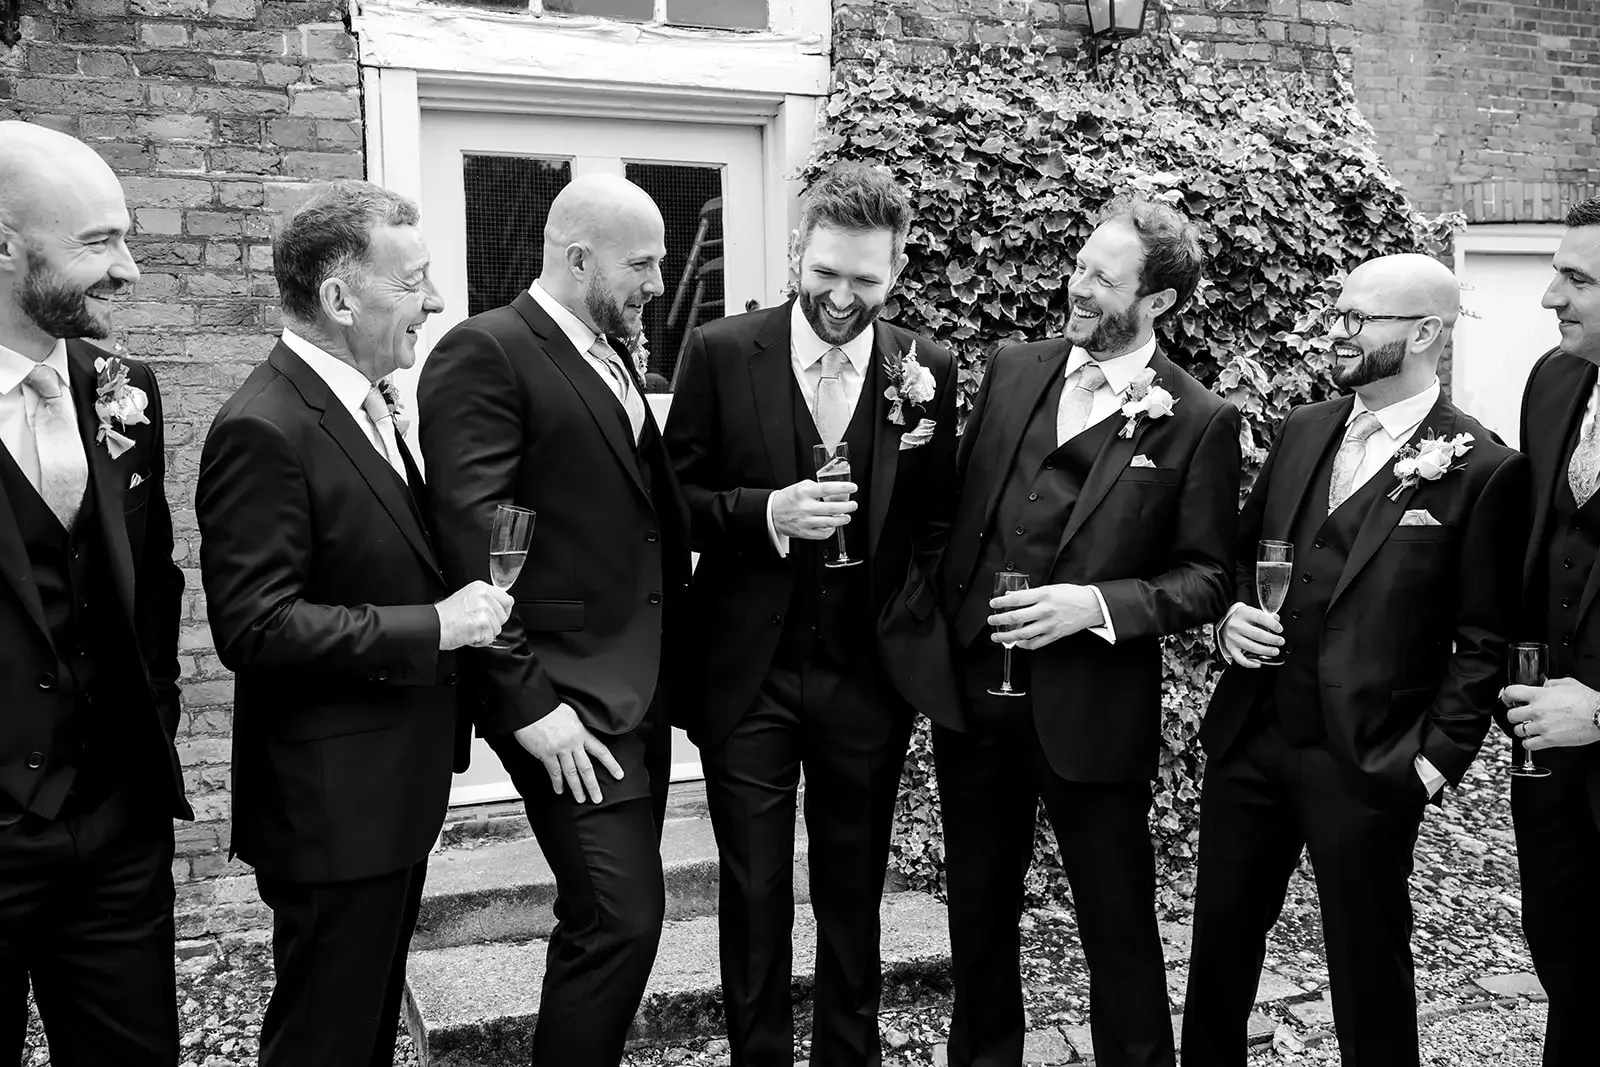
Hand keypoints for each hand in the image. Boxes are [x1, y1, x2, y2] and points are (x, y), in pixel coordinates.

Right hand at [435, 581, 513, 649]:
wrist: (432, 625)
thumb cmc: (447, 616)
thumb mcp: (468, 598)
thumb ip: (486, 600)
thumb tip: (502, 608)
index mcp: (481, 587)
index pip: (507, 600)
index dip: (502, 612)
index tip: (493, 617)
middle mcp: (483, 596)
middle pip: (503, 616)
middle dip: (492, 625)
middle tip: (475, 624)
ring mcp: (482, 609)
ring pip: (497, 628)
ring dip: (485, 633)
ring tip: (470, 629)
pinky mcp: (481, 623)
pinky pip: (490, 638)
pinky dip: (480, 641)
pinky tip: (469, 634)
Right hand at [511, 704, 624, 802]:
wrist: (533, 706)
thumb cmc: (550, 708)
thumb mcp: (572, 715)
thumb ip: (578, 728)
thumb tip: (581, 735)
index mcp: (581, 733)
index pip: (601, 751)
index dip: (611, 764)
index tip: (619, 774)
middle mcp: (572, 743)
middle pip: (586, 768)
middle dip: (593, 785)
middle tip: (598, 798)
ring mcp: (559, 749)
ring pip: (571, 773)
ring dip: (576, 788)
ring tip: (580, 799)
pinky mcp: (545, 753)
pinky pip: (553, 771)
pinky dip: (557, 782)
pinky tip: (559, 790)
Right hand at [771, 479, 857, 541]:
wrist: (772, 512)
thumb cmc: (788, 499)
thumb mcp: (801, 486)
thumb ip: (817, 488)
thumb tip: (836, 492)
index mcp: (804, 492)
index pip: (828, 489)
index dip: (843, 488)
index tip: (853, 488)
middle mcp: (805, 507)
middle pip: (832, 508)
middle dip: (848, 507)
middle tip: (853, 505)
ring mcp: (805, 521)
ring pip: (830, 522)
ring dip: (842, 519)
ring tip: (846, 516)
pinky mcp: (804, 532)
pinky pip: (823, 534)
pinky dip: (831, 530)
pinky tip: (833, 526)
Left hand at [988, 583, 1102, 649]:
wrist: (1092, 606)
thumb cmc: (1072, 594)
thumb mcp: (1051, 588)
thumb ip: (1031, 593)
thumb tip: (1012, 596)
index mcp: (1044, 595)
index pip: (1017, 599)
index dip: (1001, 602)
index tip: (993, 603)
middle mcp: (1045, 610)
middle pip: (1016, 617)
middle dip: (999, 620)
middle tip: (991, 620)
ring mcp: (1049, 625)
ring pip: (1023, 633)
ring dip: (1007, 636)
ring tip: (997, 636)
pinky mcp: (1054, 635)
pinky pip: (1035, 643)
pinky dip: (1024, 645)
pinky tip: (1017, 642)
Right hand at [1219, 604, 1284, 667]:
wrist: (1223, 620)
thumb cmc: (1239, 616)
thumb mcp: (1251, 611)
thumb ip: (1264, 615)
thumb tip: (1277, 619)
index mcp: (1242, 613)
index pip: (1260, 618)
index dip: (1272, 624)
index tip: (1280, 629)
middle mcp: (1236, 625)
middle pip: (1257, 634)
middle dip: (1272, 639)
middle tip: (1280, 641)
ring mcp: (1232, 637)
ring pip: (1251, 647)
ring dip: (1265, 651)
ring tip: (1275, 651)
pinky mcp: (1230, 647)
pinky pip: (1239, 658)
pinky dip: (1249, 663)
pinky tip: (1258, 663)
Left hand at [1503, 677, 1599, 750]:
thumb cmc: (1588, 701)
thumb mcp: (1568, 683)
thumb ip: (1551, 683)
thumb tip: (1543, 685)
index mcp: (1540, 695)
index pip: (1510, 692)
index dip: (1506, 696)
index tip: (1508, 699)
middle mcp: (1537, 710)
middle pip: (1510, 715)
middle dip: (1514, 715)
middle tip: (1519, 716)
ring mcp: (1542, 726)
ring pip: (1517, 731)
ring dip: (1521, 730)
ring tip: (1529, 728)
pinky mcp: (1549, 740)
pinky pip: (1528, 745)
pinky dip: (1528, 743)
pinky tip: (1533, 739)